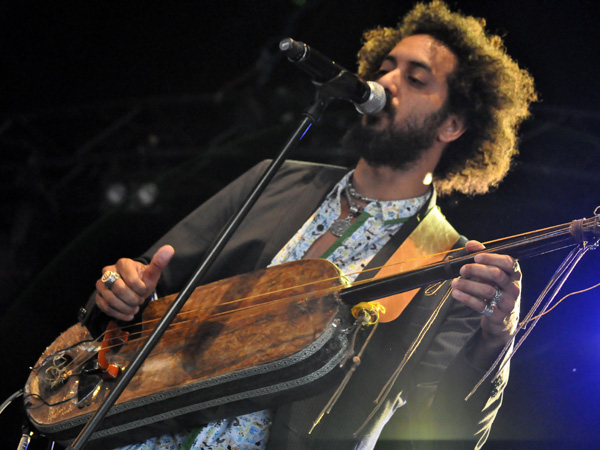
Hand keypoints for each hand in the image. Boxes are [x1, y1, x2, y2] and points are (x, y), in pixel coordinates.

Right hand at [95, 245, 174, 320]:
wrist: (135, 288)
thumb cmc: (143, 280)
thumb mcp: (152, 273)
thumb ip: (159, 262)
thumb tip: (169, 249)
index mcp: (123, 263)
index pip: (131, 280)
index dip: (141, 289)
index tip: (145, 290)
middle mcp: (108, 272)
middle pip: (119, 290)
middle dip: (133, 299)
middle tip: (139, 300)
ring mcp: (101, 284)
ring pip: (110, 300)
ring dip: (126, 308)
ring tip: (135, 308)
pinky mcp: (99, 296)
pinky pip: (105, 308)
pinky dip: (119, 314)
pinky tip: (129, 314)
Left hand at [451, 241, 520, 365]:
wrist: (503, 320)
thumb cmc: (496, 290)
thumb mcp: (492, 274)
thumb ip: (483, 257)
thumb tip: (471, 244)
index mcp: (514, 275)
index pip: (508, 262)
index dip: (491, 257)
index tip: (476, 257)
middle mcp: (514, 288)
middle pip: (496, 274)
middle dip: (476, 270)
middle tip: (462, 270)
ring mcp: (507, 303)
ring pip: (487, 290)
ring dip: (467, 285)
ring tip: (454, 282)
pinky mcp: (498, 316)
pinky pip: (481, 305)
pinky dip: (466, 298)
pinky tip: (456, 293)